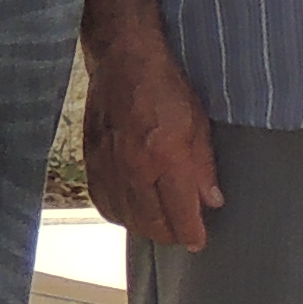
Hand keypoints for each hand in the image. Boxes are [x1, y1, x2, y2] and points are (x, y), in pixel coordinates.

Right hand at [83, 28, 224, 251]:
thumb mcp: (199, 124)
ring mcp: (109, 166)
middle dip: (170, 234)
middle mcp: (134, 168)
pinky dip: (119, 214)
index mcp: (165, 158)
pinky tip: (131, 212)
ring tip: (161, 225)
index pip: (179, 213)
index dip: (190, 233)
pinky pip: (103, 202)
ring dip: (145, 227)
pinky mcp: (91, 161)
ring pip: (126, 217)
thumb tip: (211, 202)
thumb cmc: (166, 87)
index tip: (198, 242)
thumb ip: (204, 167)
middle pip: (151, 223)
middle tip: (183, 234)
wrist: (123, 61)